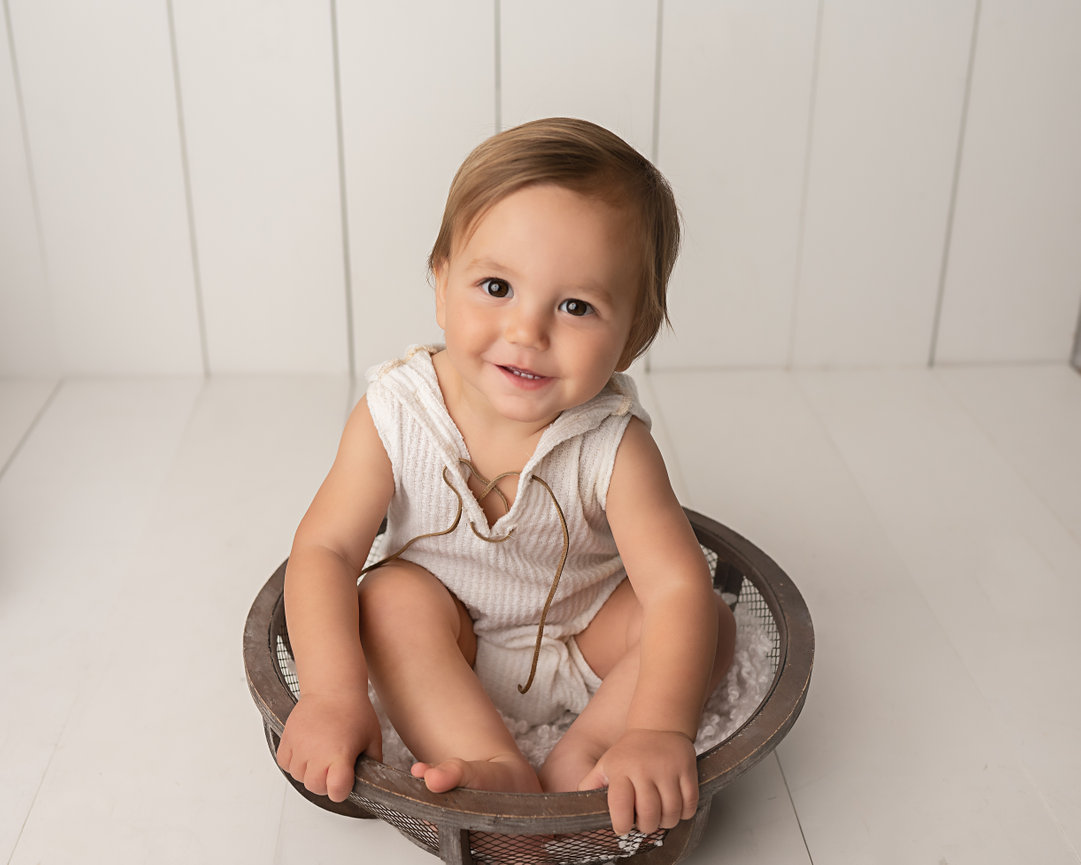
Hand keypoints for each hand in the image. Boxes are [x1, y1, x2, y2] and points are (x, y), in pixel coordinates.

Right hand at [276, 691, 381, 801]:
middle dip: (326, 783)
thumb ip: (373, 763)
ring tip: (322, 755)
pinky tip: (308, 751)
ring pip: (298, 777)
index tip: (345, 781)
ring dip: (309, 772)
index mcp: (339, 754)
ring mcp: (298, 745)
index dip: (342, 790)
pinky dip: (294, 762)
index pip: (336, 792)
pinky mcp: (286, 738)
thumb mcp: (372, 738)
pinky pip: (285, 763)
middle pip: (315, 788)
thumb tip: (373, 780)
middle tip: (334, 767)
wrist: (333, 688)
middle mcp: (316, 752)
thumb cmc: (353, 711)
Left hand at [577, 729, 698, 835]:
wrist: (658, 725)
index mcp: (621, 770)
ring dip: (666, 822)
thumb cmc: (629, 752)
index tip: (623, 827)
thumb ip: (590, 785)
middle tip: (645, 821)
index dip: (622, 825)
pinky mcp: (687, 770)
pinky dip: (684, 813)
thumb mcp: (605, 764)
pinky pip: (690, 804)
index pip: (620, 807)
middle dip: (647, 827)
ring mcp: (667, 770)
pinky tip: (676, 806)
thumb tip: (580, 807)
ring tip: (660, 814)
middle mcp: (644, 770)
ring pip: (671, 813)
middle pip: (649, 815)